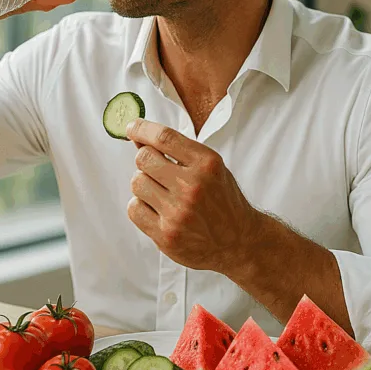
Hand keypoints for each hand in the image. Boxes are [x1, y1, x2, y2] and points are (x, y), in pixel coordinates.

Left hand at [125, 119, 258, 273]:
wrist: (238, 241)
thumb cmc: (223, 201)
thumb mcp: (212, 168)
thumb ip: (181, 153)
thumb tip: (141, 140)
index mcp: (206, 164)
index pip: (164, 137)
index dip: (142, 129)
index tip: (132, 128)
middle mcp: (192, 187)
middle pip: (144, 158)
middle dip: (145, 160)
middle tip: (155, 169)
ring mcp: (177, 213)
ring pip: (137, 183)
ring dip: (144, 184)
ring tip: (161, 192)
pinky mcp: (166, 235)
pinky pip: (134, 209)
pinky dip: (141, 206)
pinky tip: (157, 209)